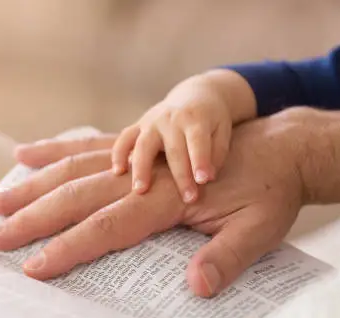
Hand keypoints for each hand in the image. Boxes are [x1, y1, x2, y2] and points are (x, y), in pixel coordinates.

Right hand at [0, 111, 305, 296]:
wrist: (281, 146)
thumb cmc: (270, 192)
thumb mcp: (262, 229)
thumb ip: (228, 257)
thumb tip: (197, 287)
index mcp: (167, 200)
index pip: (107, 228)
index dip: (67, 248)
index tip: (32, 267)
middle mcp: (143, 175)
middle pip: (76, 197)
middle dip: (32, 218)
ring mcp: (136, 157)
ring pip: (71, 169)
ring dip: (31, 185)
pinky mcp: (136, 148)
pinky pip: (86, 147)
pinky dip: (53, 150)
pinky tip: (24, 153)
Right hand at [112, 70, 255, 200]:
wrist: (194, 95)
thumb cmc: (211, 121)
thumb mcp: (222, 130)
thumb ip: (217, 153)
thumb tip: (206, 179)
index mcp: (195, 119)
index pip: (198, 141)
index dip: (200, 160)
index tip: (203, 181)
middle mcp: (171, 119)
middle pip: (173, 149)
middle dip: (180, 176)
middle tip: (188, 199)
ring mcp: (151, 121)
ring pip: (143, 145)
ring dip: (141, 168)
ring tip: (140, 191)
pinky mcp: (137, 126)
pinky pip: (123, 139)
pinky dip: (118, 155)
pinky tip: (117, 172)